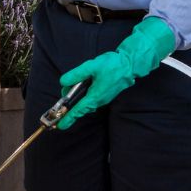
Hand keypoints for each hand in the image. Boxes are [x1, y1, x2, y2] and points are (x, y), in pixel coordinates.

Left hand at [57, 17, 174, 128]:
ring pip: (86, 102)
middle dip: (71, 101)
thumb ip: (76, 74)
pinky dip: (85, 94)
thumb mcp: (91, 66)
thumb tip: (63, 82)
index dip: (68, 118)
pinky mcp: (106, 95)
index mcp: (94, 96)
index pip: (78, 111)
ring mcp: (103, 99)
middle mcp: (99, 101)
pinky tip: (85, 83)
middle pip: (80, 106)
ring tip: (74, 85)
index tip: (60, 126)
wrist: (130, 64)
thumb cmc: (113, 65)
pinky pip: (92, 98)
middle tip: (67, 88)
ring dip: (78, 97)